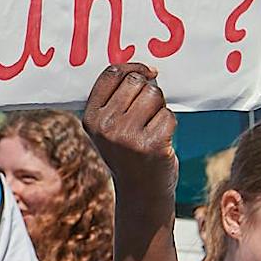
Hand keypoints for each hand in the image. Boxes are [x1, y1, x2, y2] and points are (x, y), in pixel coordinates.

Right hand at [83, 65, 177, 195]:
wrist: (140, 193)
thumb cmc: (129, 153)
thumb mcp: (109, 127)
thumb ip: (117, 97)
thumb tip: (148, 70)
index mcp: (90, 117)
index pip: (112, 73)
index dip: (134, 67)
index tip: (148, 72)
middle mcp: (105, 126)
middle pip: (136, 81)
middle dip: (148, 91)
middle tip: (147, 114)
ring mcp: (127, 136)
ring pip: (154, 95)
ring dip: (160, 108)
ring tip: (152, 127)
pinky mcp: (151, 145)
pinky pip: (168, 115)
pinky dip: (169, 125)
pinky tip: (161, 140)